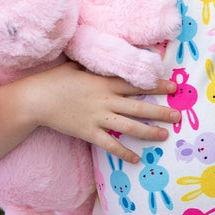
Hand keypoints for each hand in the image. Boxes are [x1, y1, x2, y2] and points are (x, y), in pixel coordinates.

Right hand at [0, 62, 179, 164]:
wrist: (35, 100)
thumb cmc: (54, 80)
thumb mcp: (76, 66)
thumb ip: (94, 65)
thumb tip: (104, 55)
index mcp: (104, 83)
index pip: (135, 84)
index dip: (156, 85)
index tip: (173, 87)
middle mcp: (105, 100)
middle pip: (139, 107)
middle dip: (161, 111)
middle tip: (179, 116)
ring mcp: (98, 118)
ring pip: (130, 127)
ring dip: (149, 132)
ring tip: (165, 135)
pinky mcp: (88, 133)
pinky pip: (110, 145)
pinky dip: (124, 152)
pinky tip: (136, 159)